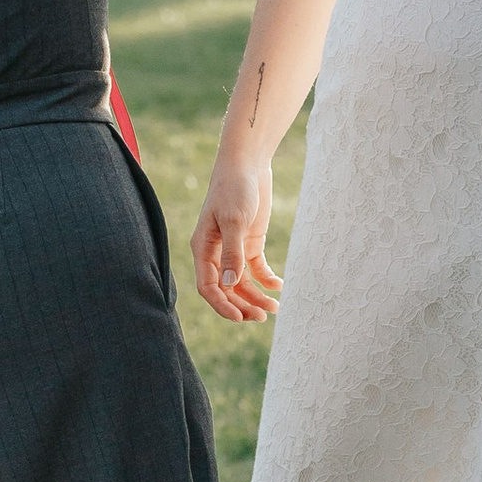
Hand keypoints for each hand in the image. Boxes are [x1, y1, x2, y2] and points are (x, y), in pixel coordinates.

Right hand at [193, 153, 279, 323]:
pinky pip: (256, 268)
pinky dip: (266, 279)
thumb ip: (232, 253)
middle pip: (226, 289)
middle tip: (262, 317)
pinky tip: (279, 286)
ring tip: (275, 307)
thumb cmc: (234, 189)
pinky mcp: (249, 241)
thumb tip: (231, 285)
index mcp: (202, 248)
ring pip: (242, 282)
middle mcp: (215, 252)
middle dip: (242, 305)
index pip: (208, 287)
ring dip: (256, 297)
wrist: (247, 164)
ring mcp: (233, 248)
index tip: (240, 317)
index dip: (222, 305)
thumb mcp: (234, 221)